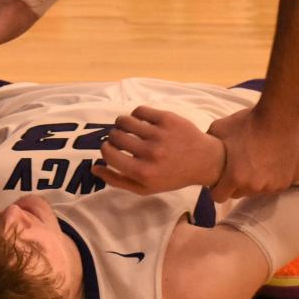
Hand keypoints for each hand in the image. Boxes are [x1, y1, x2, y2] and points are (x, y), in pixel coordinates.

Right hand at [94, 106, 224, 194]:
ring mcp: (160, 134)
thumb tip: (94, 167)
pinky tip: (141, 121)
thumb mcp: (145, 187)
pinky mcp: (168, 119)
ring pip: (125, 120)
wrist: (204, 160)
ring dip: (122, 123)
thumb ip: (117, 180)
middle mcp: (150, 153)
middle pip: (115, 135)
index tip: (111, 148)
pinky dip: (136, 114)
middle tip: (122, 139)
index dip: (105, 148)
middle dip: (114, 136)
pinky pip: (140, 110)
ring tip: (128, 128)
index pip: (108, 153)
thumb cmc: (171, 176)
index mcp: (142, 172)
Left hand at [206, 108, 298, 202]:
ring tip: (256, 161)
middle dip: (236, 184)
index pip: (219, 197)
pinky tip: (271, 160)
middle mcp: (254, 186)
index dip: (216, 188)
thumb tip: (200, 151)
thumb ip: (208, 144)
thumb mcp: (219, 128)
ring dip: (255, 181)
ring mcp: (273, 185)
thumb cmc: (248, 122)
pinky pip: (274, 185)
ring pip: (258, 190)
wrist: (281, 116)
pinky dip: (272, 176)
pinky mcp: (287, 181)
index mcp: (236, 177)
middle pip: (239, 193)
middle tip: (239, 166)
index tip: (219, 178)